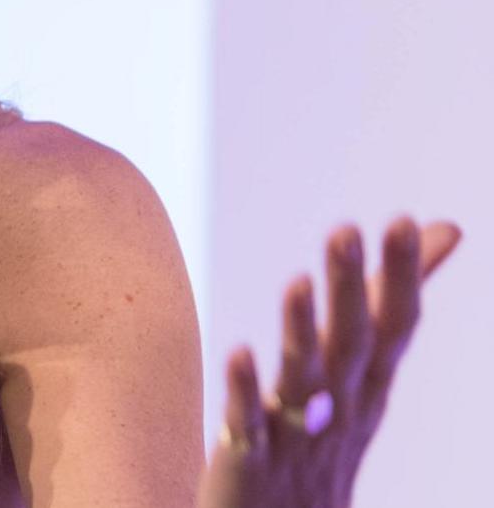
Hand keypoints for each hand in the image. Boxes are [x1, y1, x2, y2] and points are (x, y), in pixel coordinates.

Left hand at [198, 216, 461, 507]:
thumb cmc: (322, 443)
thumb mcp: (364, 373)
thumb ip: (390, 300)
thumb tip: (445, 228)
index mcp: (367, 388)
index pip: (394, 327)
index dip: (402, 277)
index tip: (408, 220)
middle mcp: (339, 409)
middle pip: (350, 343)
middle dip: (351, 288)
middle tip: (347, 227)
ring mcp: (295, 438)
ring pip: (301, 379)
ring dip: (300, 330)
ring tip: (297, 280)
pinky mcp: (248, 461)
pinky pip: (245, 425)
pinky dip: (244, 390)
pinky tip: (236, 349)